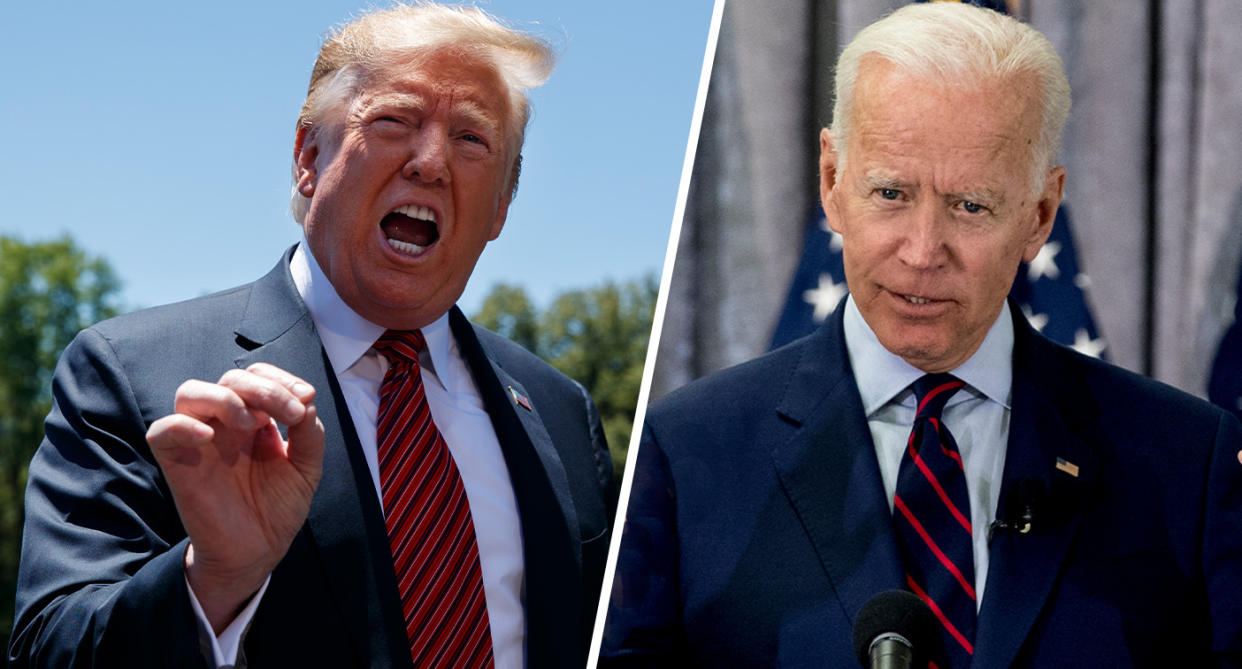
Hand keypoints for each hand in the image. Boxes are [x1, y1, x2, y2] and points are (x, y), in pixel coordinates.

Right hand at [146, 363, 324, 632]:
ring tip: (252, 423)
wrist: (257, 552)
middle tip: (289, 414)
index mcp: (255, 419)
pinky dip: (181, 425)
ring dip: (225, 398)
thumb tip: (306, 401)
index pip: (257, 376)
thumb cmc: (278, 508)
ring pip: (191, 392)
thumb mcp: (306, 469)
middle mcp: (225, 424)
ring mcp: (199, 440)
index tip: (305, 400)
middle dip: (264, 388)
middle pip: (230, 379)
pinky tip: (210, 437)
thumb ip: (309, 434)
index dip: (280, 379)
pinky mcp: (177, 463)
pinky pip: (162, 430)